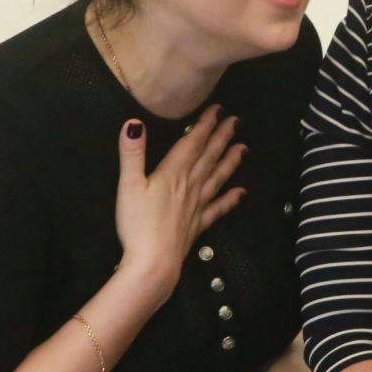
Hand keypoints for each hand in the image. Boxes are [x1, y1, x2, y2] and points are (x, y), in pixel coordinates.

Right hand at [114, 106, 244, 296]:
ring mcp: (197, 207)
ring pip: (218, 178)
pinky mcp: (198, 225)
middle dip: (222, 137)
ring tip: (243, 148)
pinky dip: (231, 199)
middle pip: (209, 157)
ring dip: (230, 161)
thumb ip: (132, 154)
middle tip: (236, 121)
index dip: (205, 125)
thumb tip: (134, 123)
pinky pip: (218, 208)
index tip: (218, 109)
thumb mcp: (128, 185)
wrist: (154, 262)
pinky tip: (242, 193)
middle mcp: (190, 186)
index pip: (192, 143)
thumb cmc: (137, 224)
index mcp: (173, 174)